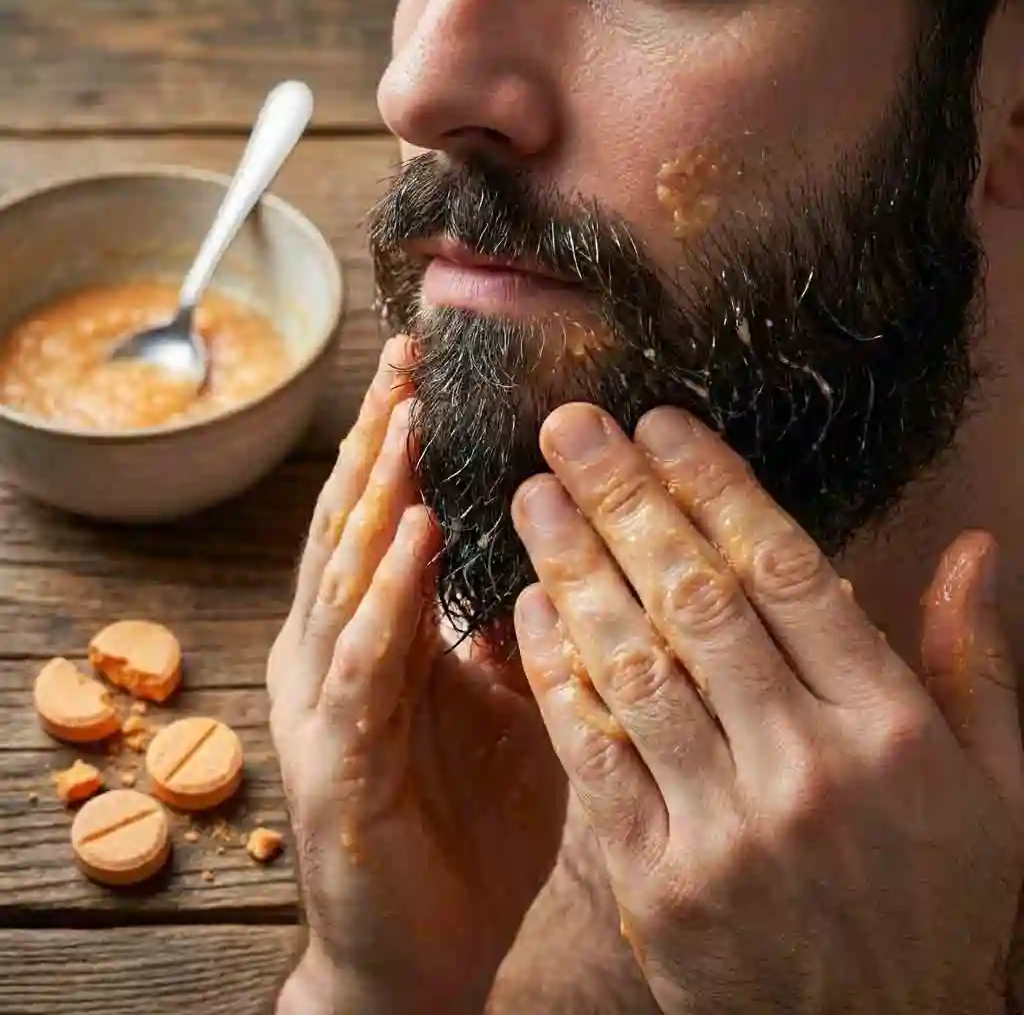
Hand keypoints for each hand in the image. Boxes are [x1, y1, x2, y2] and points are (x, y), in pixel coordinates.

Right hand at [268, 338, 566, 1013]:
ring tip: (405, 418)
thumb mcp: (501, 708)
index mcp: (374, 640)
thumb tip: (553, 558)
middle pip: (351, 526)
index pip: (379, 519)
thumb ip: (509, 634)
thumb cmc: (460, 826)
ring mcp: (326, 708)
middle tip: (406, 358)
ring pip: (346, 577)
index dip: (397, 443)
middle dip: (379, 438)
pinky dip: (386, 595)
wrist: (421, 953)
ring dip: (377, 493)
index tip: (427, 370)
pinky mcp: (337, 765)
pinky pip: (365, 665)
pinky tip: (406, 535)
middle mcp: (335, 658)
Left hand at [510, 402, 1023, 1014]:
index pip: (788, 571)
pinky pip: (593, 756)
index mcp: (891, 727)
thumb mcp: (998, 791)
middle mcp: (806, 765)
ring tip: (532, 494)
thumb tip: (974, 549)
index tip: (661, 426)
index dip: (716, 487)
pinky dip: (557, 674)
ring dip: (574, 569)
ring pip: (635, 666)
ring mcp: (725, 826)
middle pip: (697, 600)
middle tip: (570, 426)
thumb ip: (979, 664)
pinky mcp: (656, 881)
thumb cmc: (933, 906)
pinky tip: (528, 606)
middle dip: (625, 500)